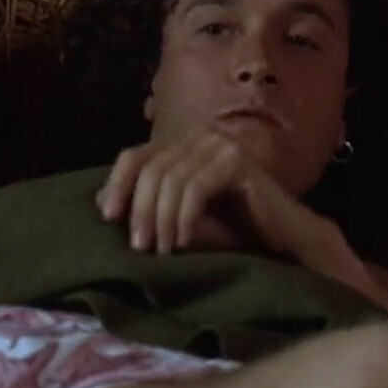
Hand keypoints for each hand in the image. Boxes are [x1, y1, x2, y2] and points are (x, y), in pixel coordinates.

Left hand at [97, 128, 334, 259]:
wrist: (286, 240)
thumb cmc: (234, 231)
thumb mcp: (180, 218)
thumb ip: (147, 205)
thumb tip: (101, 202)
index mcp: (183, 145)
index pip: (135, 156)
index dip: (117, 185)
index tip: (109, 219)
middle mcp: (200, 137)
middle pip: (150, 168)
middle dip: (140, 211)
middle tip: (140, 247)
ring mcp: (220, 145)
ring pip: (170, 179)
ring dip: (161, 219)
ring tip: (162, 250)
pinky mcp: (236, 161)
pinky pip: (195, 187)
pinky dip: (184, 217)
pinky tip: (183, 241)